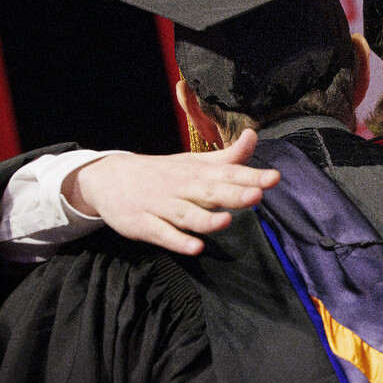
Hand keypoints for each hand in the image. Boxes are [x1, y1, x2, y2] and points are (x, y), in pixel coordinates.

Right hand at [62, 130, 279, 254]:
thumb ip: (227, 157)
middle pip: (210, 192)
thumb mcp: (194, 162)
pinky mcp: (144, 224)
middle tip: (256, 195)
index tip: (273, 178)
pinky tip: (195, 247)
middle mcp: (181, 187)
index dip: (251, 176)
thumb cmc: (162, 172)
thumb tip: (253, 136)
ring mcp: (161, 206)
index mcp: (196, 172)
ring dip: (206, 219)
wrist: (108, 177)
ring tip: (226, 222)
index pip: (228, 173)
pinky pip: (162, 234)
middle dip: (233, 194)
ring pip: (186, 214)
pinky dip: (178, 240)